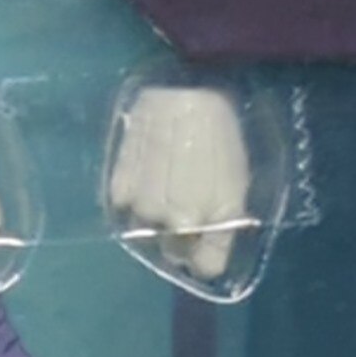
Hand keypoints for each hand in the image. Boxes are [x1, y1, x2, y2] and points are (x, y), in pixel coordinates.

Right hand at [106, 86, 253, 283]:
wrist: (184, 89)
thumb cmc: (220, 135)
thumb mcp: (237, 181)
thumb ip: (225, 223)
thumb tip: (207, 260)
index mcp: (204, 221)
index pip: (204, 267)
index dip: (208, 254)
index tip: (209, 239)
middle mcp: (168, 223)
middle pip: (172, 251)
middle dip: (182, 235)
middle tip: (190, 200)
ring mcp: (140, 207)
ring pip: (147, 230)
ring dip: (156, 215)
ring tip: (168, 179)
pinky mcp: (119, 187)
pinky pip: (126, 206)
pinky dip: (135, 195)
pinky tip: (147, 169)